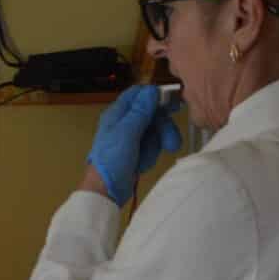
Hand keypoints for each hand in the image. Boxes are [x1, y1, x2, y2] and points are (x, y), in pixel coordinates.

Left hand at [85, 84, 182, 205]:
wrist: (106, 189)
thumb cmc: (112, 160)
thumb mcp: (127, 132)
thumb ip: (140, 111)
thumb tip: (152, 90)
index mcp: (117, 113)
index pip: (137, 94)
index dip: (155, 95)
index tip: (171, 103)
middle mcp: (125, 122)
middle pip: (153, 113)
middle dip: (163, 128)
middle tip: (170, 141)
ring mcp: (132, 136)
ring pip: (156, 130)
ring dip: (156, 144)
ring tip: (148, 158)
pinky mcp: (137, 149)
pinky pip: (153, 144)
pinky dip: (151, 154)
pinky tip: (142, 163)